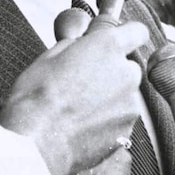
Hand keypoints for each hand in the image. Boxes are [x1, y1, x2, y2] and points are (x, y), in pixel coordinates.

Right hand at [0, 21, 146, 174]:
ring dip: (109, 98)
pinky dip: (107, 120)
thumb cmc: (36, 99)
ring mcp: (130, 103)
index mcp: (108, 47)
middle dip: (112, 72)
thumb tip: (83, 45)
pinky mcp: (127, 129)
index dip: (127, 36)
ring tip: (79, 108)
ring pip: (125, 95)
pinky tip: (83, 125)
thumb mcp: (50, 56)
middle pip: (129, 67)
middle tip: (84, 82)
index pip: (137, 31)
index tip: (118, 43)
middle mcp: (126, 72)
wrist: (37, 143)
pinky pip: (120, 118)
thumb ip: (77, 45)